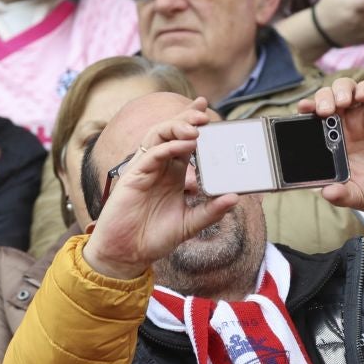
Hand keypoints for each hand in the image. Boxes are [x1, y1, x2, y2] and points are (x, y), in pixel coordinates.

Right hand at [82, 99, 235, 280]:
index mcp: (172, 174)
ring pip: (157, 135)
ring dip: (177, 128)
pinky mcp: (132, 177)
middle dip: (187, 119)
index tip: (207, 110)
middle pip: (170, 131)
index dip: (193, 122)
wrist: (128, 254)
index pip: (185, 140)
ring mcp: (143, 169)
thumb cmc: (154, 238)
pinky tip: (183, 146)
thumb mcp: (190, 223)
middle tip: (204, 114)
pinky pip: (150, 154)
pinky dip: (167, 147)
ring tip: (196, 128)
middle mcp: (158, 167)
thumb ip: (211, 211)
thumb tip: (235, 198)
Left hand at [300, 77, 363, 215]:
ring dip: (341, 90)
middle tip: (324, 110)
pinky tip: (361, 96)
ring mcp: (363, 119)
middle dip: (322, 98)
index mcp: (329, 143)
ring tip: (342, 102)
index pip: (312, 119)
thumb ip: (341, 195)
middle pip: (327, 99)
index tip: (302, 109)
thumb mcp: (355, 196)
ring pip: (347, 90)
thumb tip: (326, 194)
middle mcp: (344, 127)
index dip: (306, 110)